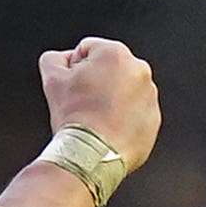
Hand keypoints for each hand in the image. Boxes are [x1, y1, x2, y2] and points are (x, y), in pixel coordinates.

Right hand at [44, 38, 160, 175]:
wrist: (92, 155)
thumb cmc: (75, 116)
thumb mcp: (52, 79)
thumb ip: (54, 59)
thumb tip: (63, 60)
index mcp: (115, 53)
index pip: (88, 51)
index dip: (73, 69)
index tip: (72, 88)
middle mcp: (139, 70)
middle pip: (109, 70)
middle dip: (96, 83)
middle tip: (82, 104)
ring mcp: (150, 96)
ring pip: (124, 92)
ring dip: (111, 101)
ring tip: (96, 119)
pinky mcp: (153, 119)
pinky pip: (135, 114)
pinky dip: (123, 120)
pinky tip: (108, 130)